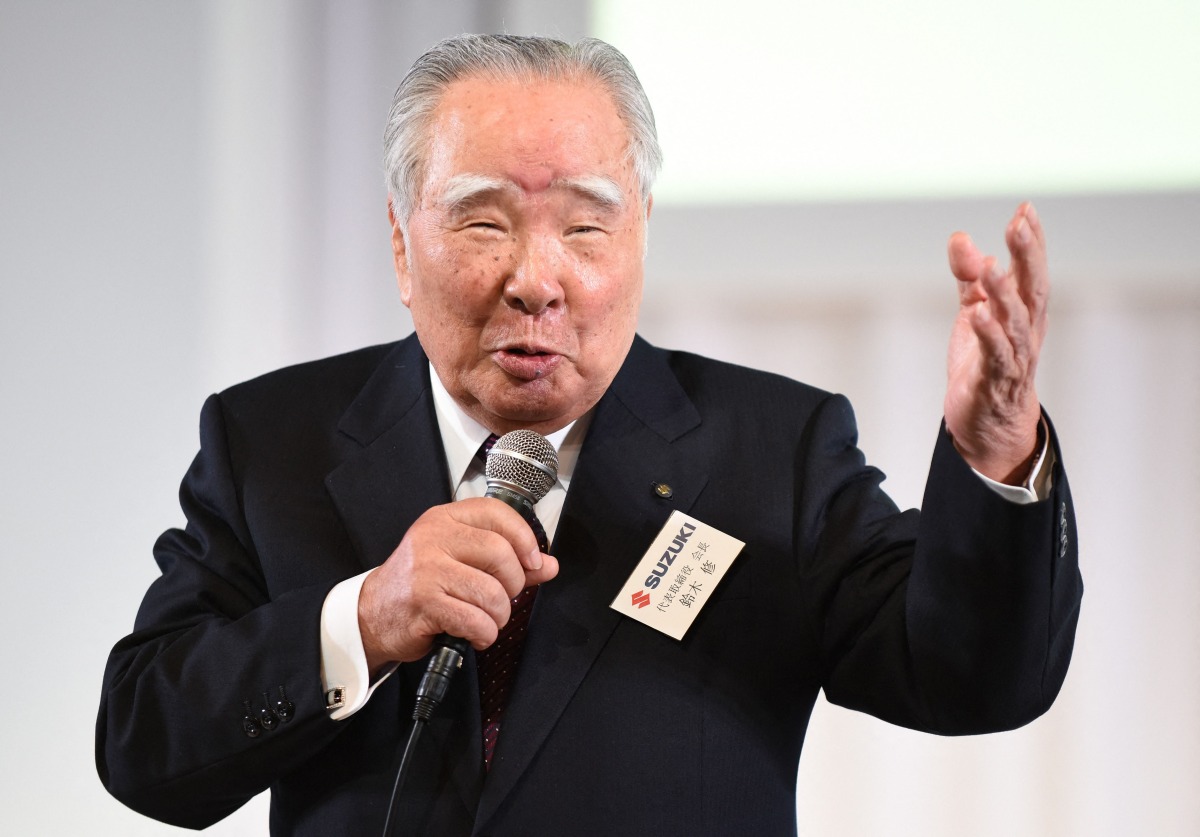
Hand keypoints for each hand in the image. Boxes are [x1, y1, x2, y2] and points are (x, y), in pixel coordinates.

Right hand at [357, 498, 558, 673]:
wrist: (373, 615)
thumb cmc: (420, 585)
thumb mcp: (461, 561)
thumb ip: (508, 561)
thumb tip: (548, 566)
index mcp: (445, 518)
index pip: (496, 514)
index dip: (524, 538)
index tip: (533, 562)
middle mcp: (434, 538)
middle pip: (499, 553)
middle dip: (512, 584)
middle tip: (502, 598)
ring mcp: (426, 569)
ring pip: (491, 592)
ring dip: (498, 616)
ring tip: (486, 620)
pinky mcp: (423, 603)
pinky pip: (475, 620)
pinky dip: (484, 634)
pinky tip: (474, 634)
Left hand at [944, 202, 1046, 483]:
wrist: (989, 424)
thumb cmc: (985, 365)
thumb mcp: (974, 313)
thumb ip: (969, 278)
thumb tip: (960, 238)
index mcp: (1025, 313)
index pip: (1032, 270)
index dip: (1031, 241)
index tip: (1025, 209)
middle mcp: (1027, 332)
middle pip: (1032, 288)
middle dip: (1027, 255)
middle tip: (1018, 223)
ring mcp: (1015, 357)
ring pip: (1016, 321)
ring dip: (1004, 293)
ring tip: (990, 266)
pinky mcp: (995, 381)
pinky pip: (996, 355)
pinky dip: (988, 334)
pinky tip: (977, 314)